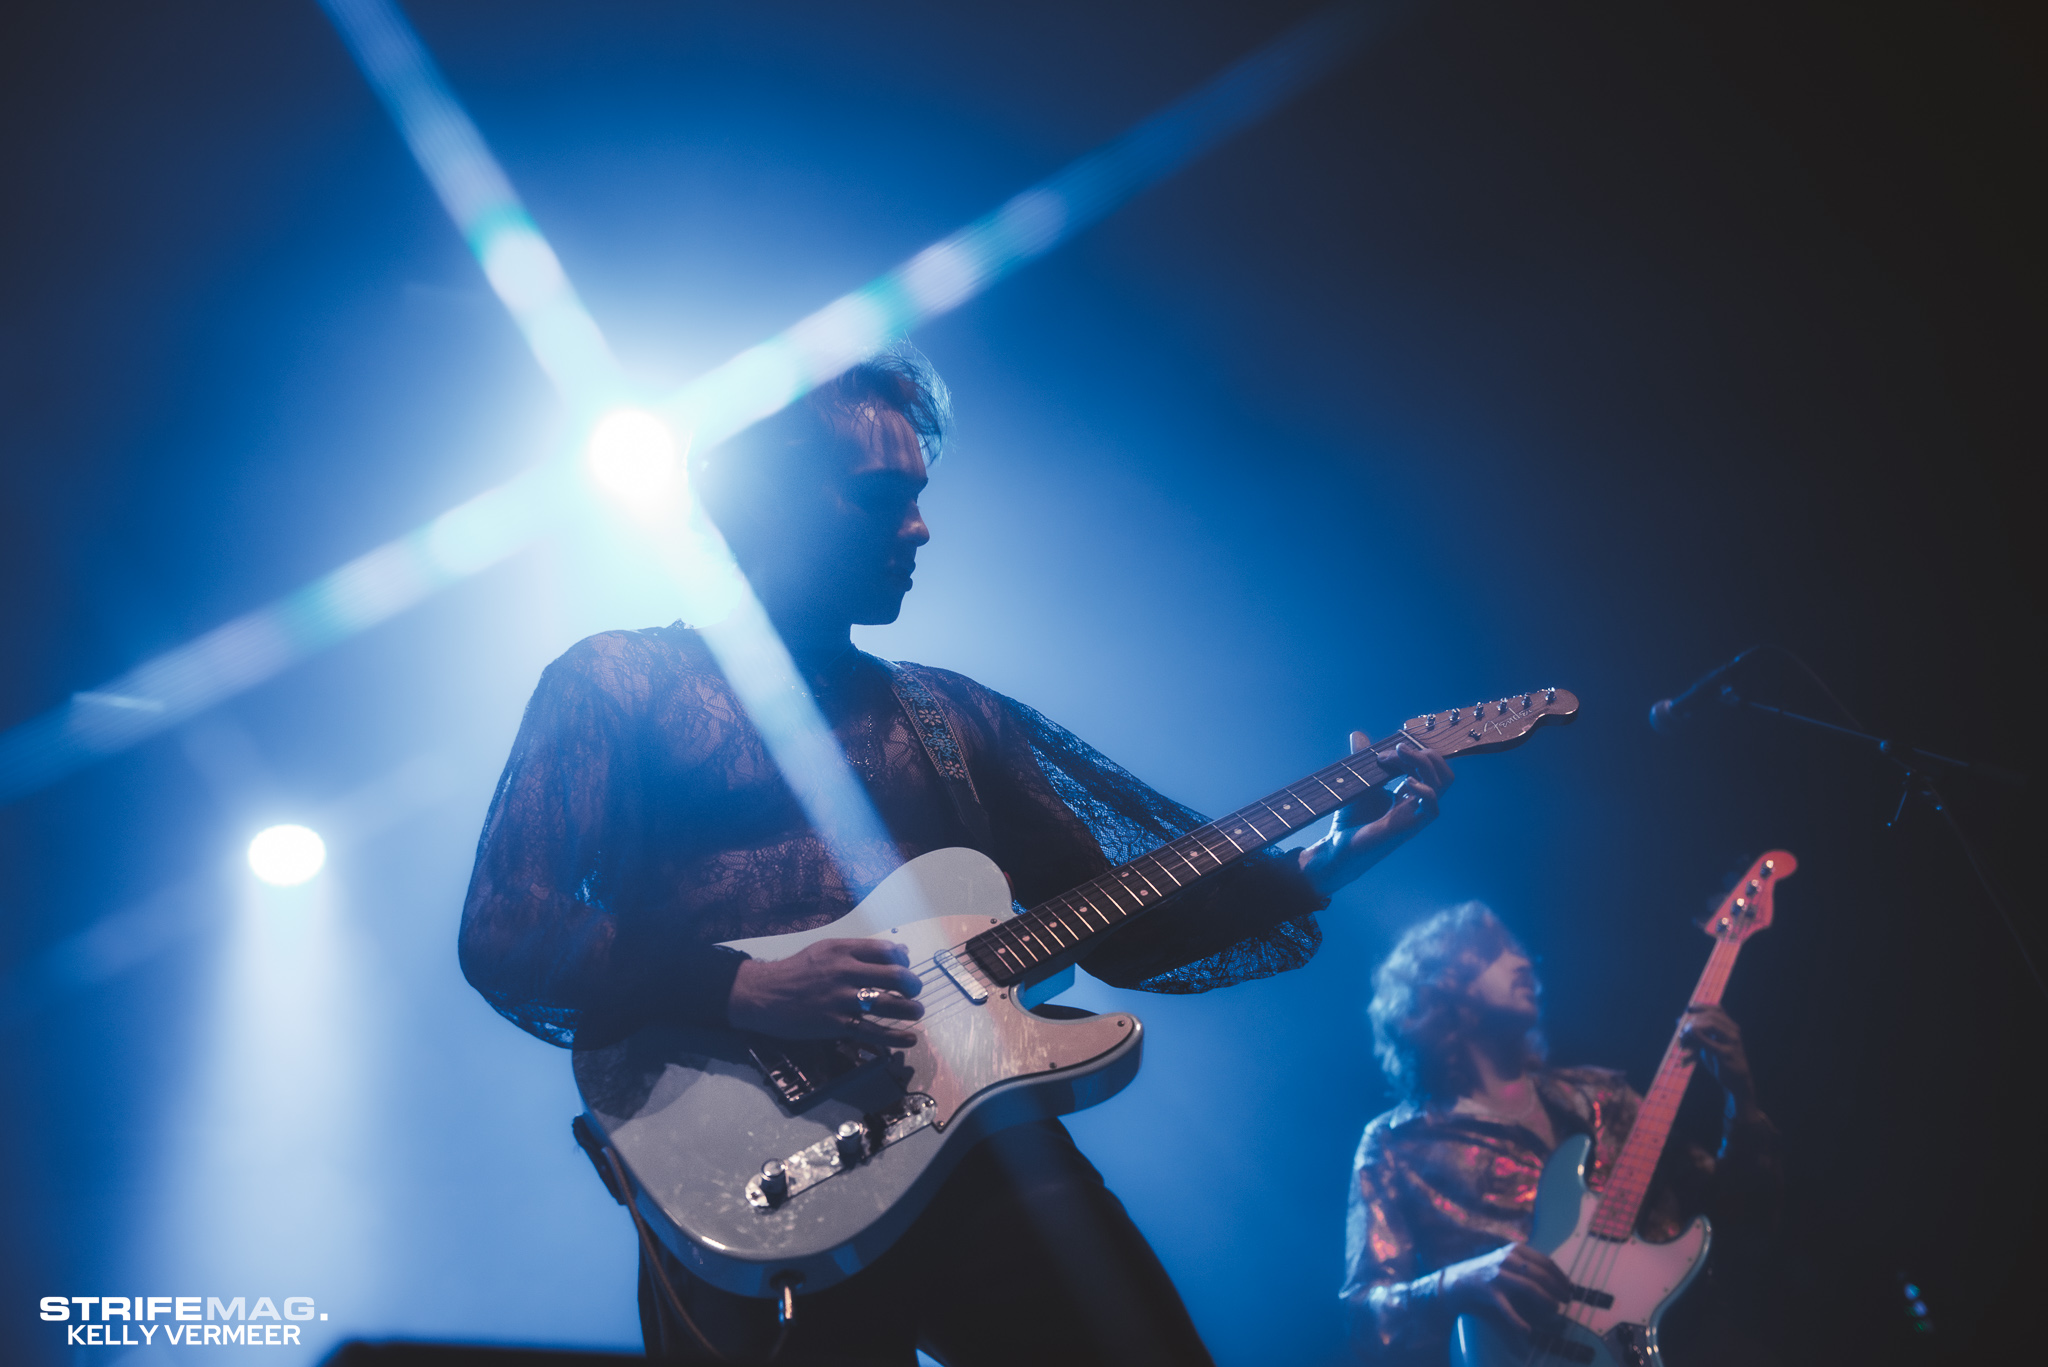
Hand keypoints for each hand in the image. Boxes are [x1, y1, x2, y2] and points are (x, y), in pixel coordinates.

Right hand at [727, 939, 923, 1048]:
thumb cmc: (796, 972)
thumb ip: (862, 951)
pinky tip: (910, 1039)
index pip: (886, 950)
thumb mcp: (826, 950)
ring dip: (910, 1009)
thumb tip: (900, 950)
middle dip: (912, 985)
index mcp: (842, 950)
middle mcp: (844, 971)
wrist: (762, 994)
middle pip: (894, 975)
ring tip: (917, 1012)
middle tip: (915, 992)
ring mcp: (840, 998)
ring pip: (888, 1003)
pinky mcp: (835, 1023)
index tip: (906, 968)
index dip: (904, 960)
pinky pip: (872, 1030)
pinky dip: (895, 1036)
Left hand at [1298, 731, 1453, 896]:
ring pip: (1442, 783)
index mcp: (1410, 793)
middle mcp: (1418, 803)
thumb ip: (1361, 759)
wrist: (1339, 848)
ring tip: (1399, 755)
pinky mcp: (1409, 827)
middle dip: (1425, 753)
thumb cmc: (1351, 820)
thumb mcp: (1358, 783)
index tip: (1387, 750)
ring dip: (1422, 762)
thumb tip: (1358, 734)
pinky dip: (1423, 789)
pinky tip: (1406, 783)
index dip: (1415, 751)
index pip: (1430, 767)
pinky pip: (1433, 807)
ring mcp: (1416, 814)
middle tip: (1396, 750)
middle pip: (1444, 772)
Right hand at [1437, 1242, 1572, 1337]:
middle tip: (1567, 1301)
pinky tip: (1527, 1330)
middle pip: (1540, 1274)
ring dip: (1546, 1301)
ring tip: (1556, 1310)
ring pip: (1529, 1287)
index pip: (1546, 1262)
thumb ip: (1529, 1265)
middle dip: (1558, 1289)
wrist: (1460, 1279)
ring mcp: (1498, 1274)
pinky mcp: (1488, 1290)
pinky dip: (1518, 1320)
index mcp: (1516, 1249)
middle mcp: (1508, 1258)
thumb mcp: (1509, 1260)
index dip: (1561, 1276)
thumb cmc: (1490, 1271)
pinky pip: (1507, 1308)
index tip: (1571, 1288)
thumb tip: (1558, 1280)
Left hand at [1679, 1004, 1757, 1115]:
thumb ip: (1697, 1033)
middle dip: (1692, 1021)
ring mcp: (1731, 1042)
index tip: (1688, 1009)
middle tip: (1682, 1034)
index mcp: (1731, 1028)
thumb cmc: (1721, 1061)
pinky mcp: (1726, 1053)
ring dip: (1692, 1029)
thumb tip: (1678, 1020)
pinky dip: (1695, 1041)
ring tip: (1684, 1040)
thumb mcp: (1709, 1044)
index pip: (1718, 1009)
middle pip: (1710, 1016)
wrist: (1737, 1082)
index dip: (1702, 1006)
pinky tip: (1687, 1049)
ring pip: (1710, 1024)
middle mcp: (1733, 1032)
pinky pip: (1708, 1041)